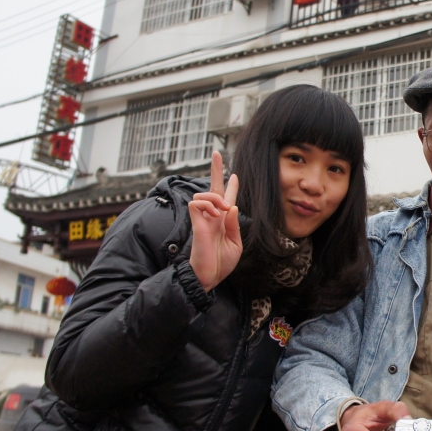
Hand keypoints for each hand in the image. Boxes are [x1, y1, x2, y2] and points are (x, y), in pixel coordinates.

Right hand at [188, 152, 241, 291]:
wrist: (209, 276)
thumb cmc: (222, 263)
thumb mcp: (235, 244)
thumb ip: (234, 225)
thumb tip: (231, 206)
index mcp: (223, 221)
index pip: (226, 198)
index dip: (230, 186)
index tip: (234, 174)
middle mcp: (212, 217)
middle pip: (212, 188)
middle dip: (215, 170)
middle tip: (217, 153)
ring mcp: (203, 219)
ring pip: (203, 194)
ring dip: (215, 197)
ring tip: (223, 208)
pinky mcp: (196, 224)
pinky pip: (196, 204)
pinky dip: (207, 204)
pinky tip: (215, 214)